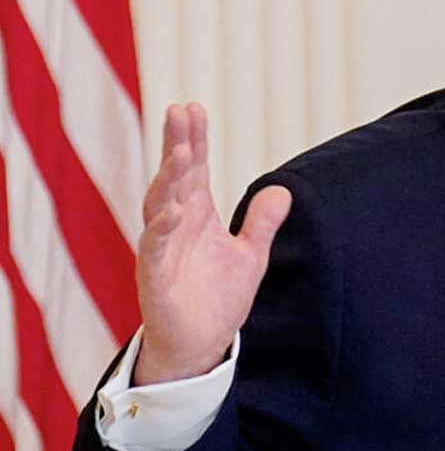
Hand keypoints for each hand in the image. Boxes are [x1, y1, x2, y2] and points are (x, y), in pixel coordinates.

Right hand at [133, 103, 291, 384]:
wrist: (201, 344)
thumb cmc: (218, 297)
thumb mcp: (251, 255)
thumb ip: (263, 222)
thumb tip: (283, 189)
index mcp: (196, 215)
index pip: (194, 169)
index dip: (194, 139)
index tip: (192, 106)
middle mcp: (175, 224)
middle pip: (174, 177)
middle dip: (176, 145)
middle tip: (178, 111)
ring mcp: (161, 248)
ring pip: (159, 205)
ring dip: (169, 178)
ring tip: (182, 152)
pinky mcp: (154, 276)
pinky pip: (155, 248)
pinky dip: (162, 228)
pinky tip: (174, 210)